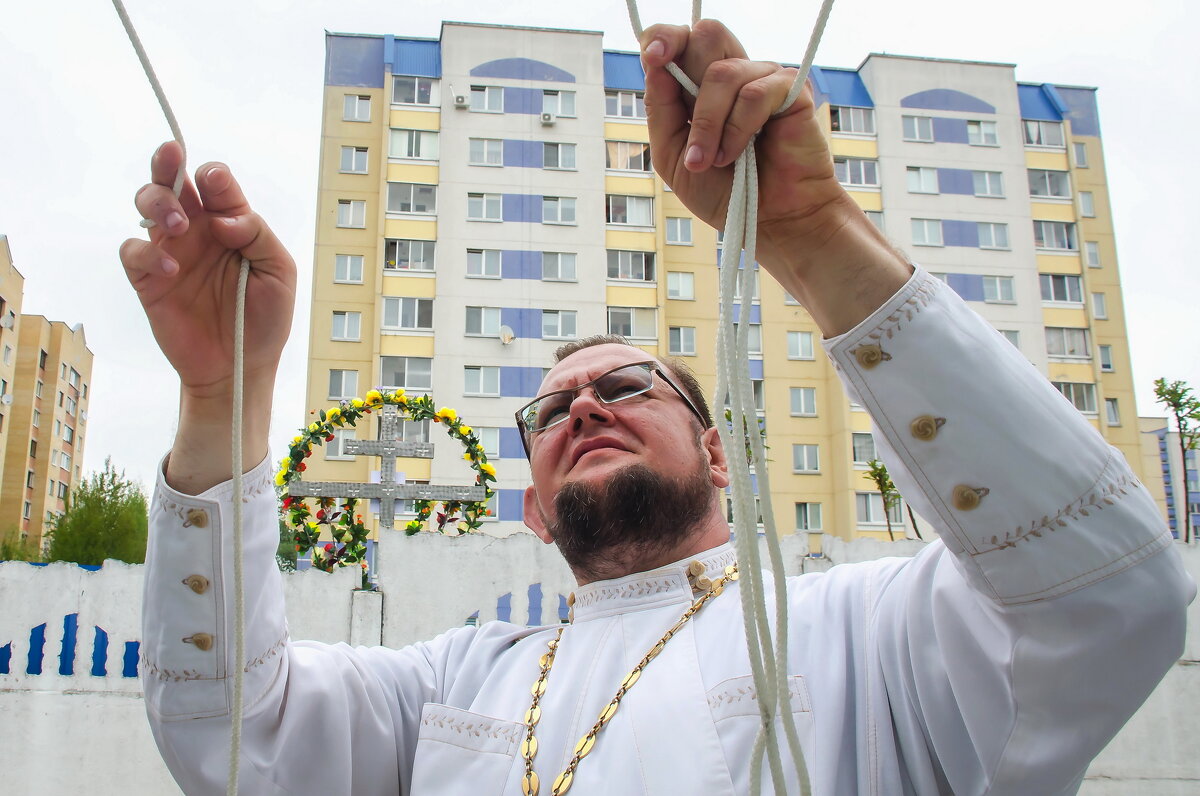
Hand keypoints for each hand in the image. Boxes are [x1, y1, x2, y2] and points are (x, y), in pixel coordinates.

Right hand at [119, 142, 295, 403]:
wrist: (240, 366)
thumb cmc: (265, 318)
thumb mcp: (279, 273)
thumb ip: (257, 236)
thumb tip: (224, 218)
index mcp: (231, 223)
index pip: (216, 184)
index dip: (213, 175)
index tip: (216, 183)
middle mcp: (198, 231)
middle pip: (172, 181)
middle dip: (167, 164)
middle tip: (172, 162)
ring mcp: (172, 252)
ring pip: (147, 205)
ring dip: (156, 203)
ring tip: (177, 224)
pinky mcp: (148, 279)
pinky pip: (133, 252)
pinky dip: (147, 253)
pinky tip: (170, 269)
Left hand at [641, 21, 852, 258]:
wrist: (767, 221)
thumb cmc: (722, 192)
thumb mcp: (672, 155)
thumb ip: (661, 109)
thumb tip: (656, 63)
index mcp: (700, 85)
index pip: (681, 39)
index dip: (664, 37)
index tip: (654, 56)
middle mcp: (733, 74)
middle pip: (706, 34)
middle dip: (689, 82)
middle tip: (689, 124)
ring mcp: (763, 78)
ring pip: (723, 72)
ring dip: (709, 123)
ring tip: (715, 160)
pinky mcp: (792, 90)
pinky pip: (754, 93)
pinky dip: (738, 128)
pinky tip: (739, 154)